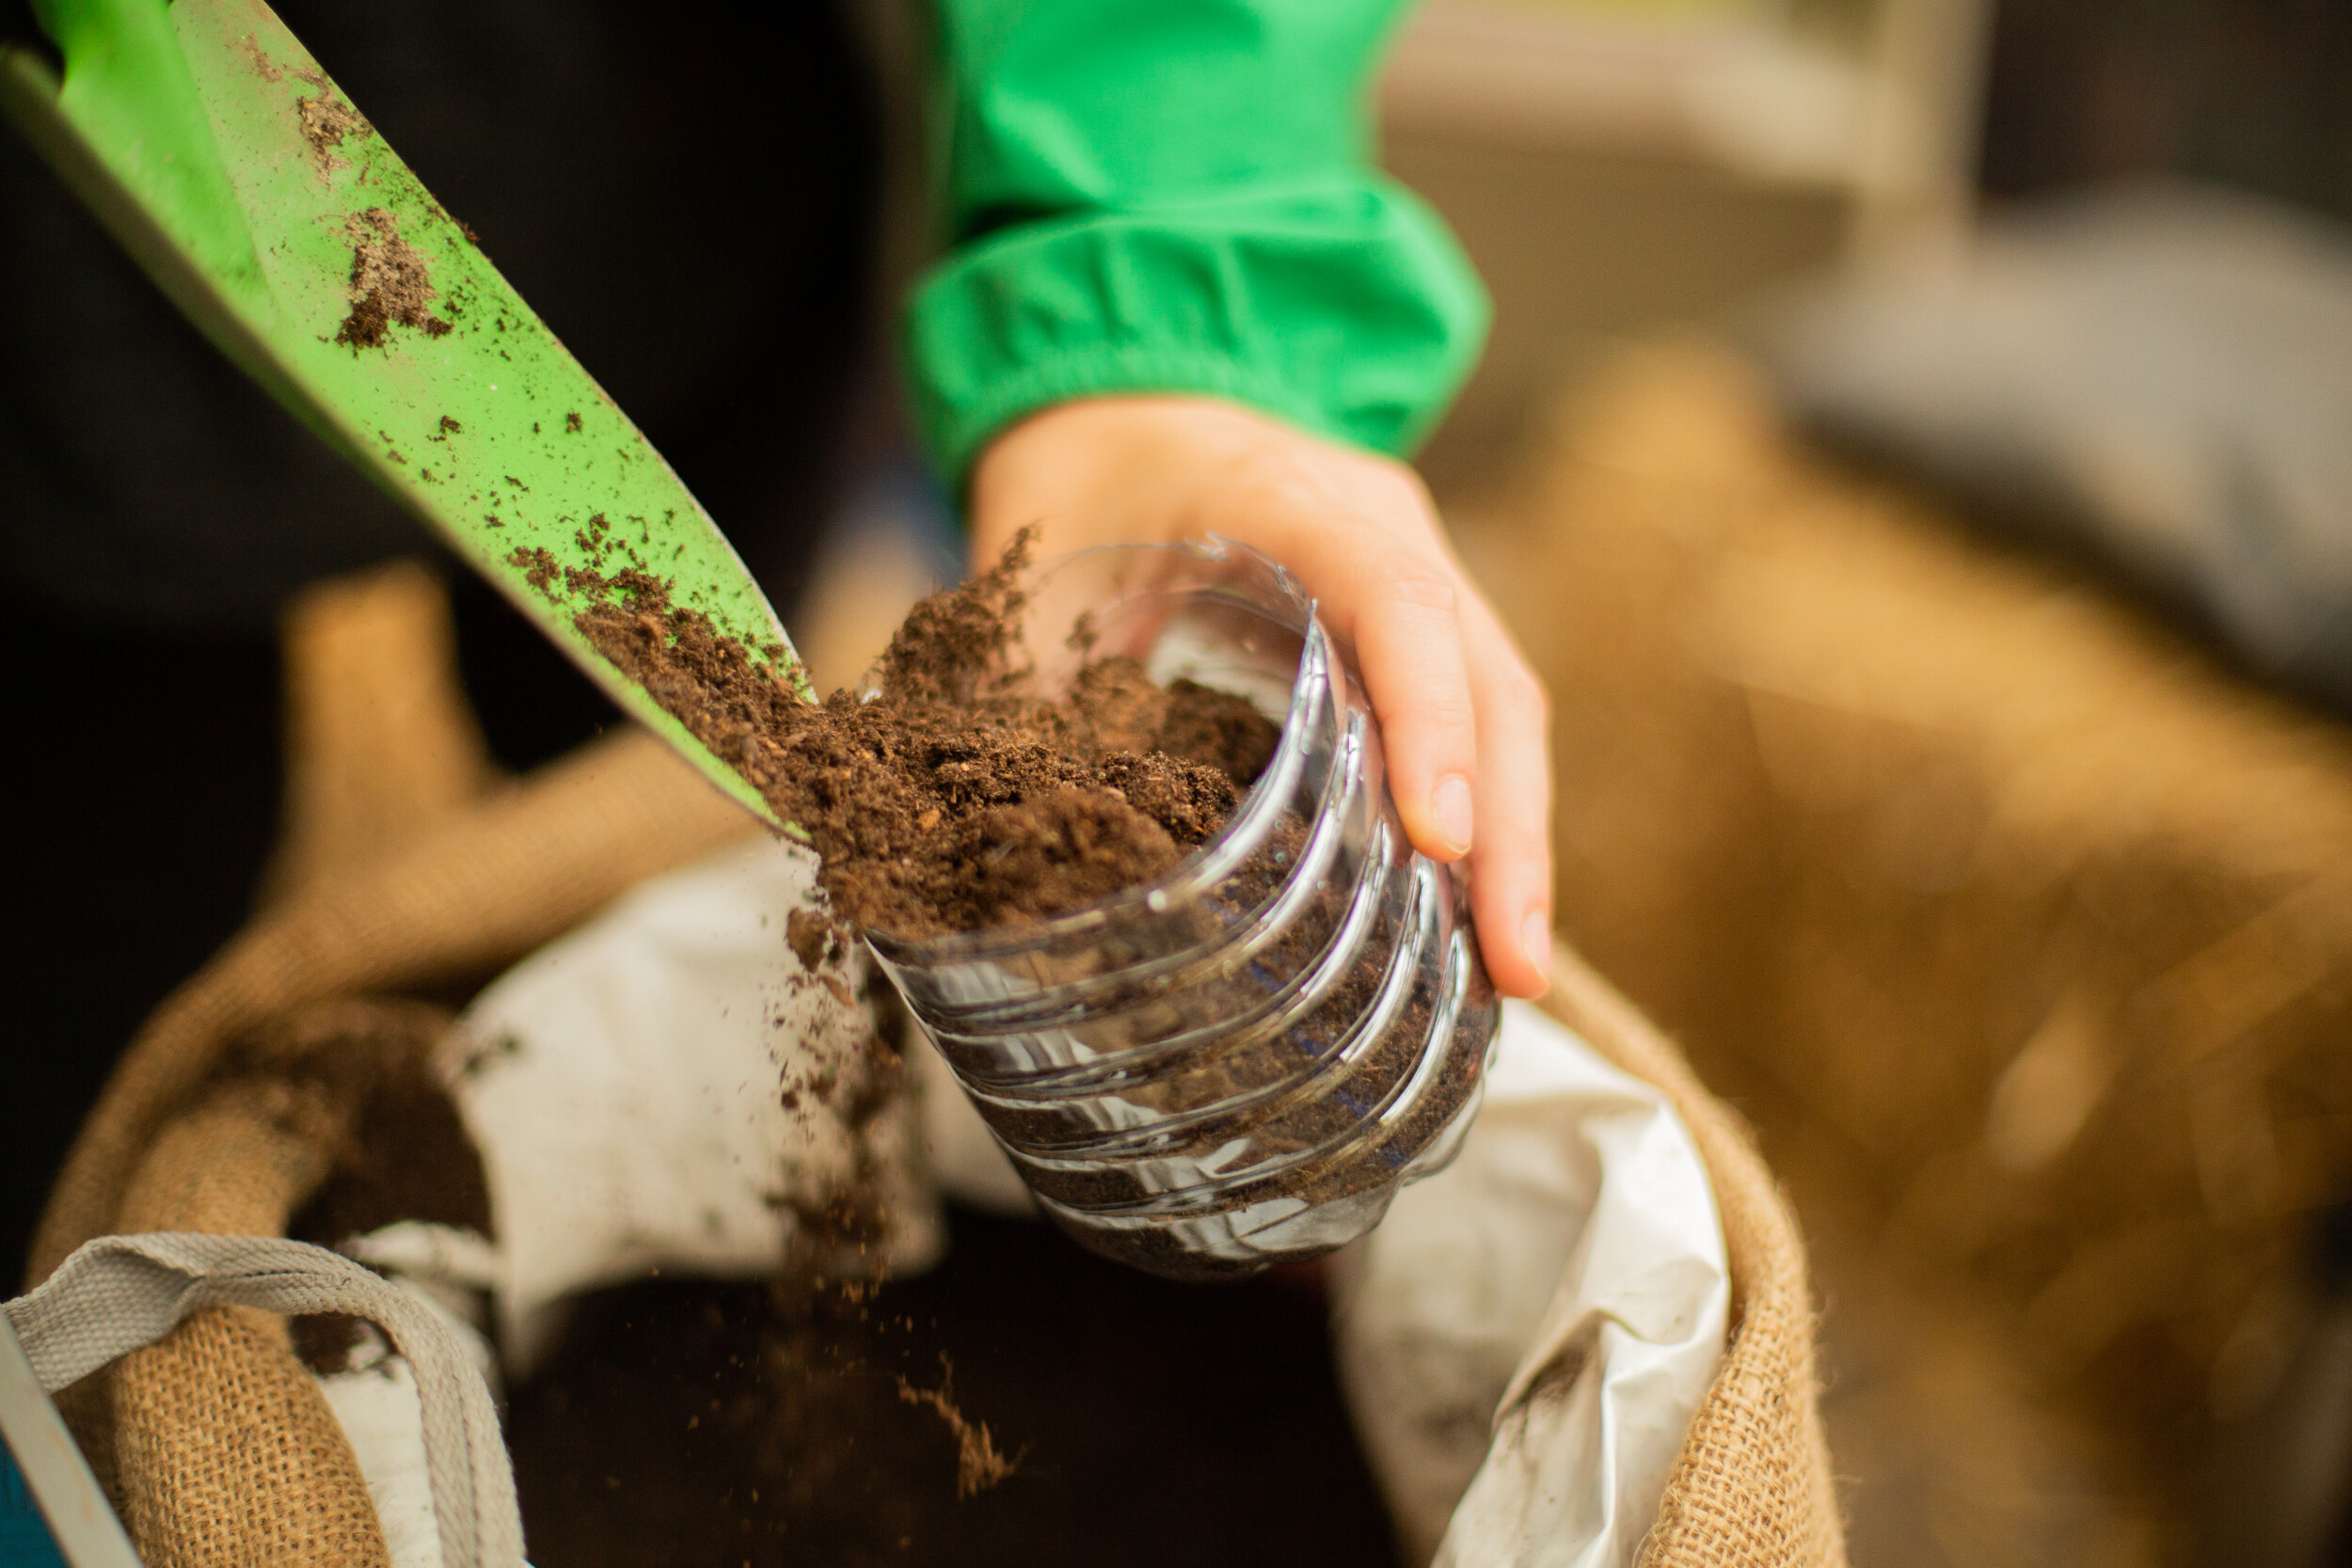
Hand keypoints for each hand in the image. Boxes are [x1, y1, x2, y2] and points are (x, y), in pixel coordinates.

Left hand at [966, 394, 1552, 997]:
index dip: (1427, 721)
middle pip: (1490, 677)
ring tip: (1512, 971)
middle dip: (1508, 830)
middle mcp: (1386, 527)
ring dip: (1515, 838)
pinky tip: (1472, 912)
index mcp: (1294, 498)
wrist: (1121, 383)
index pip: (1397, 602)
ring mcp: (1416, 566)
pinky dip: (1484, 812)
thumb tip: (1001, 839)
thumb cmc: (1079, 467)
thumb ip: (1028, 684)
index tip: (1435, 839)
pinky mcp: (1410, 616)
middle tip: (1514, 968)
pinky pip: (1476, 712)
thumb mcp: (1034, 561)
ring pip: (1504, 703)